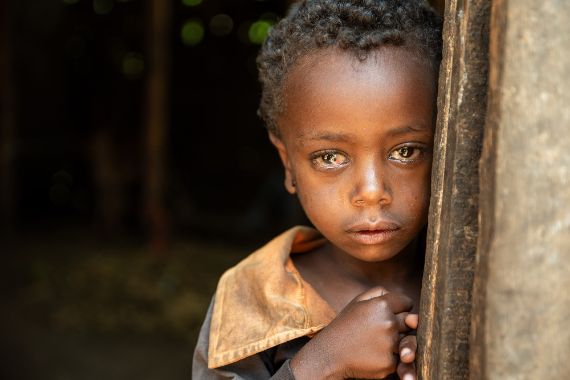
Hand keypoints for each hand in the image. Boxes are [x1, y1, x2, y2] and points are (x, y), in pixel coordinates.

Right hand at [290, 286, 413, 379]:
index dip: (399, 308)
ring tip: (374, 341)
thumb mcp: (357, 302)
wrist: (329, 355)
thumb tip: (407, 302)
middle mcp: (388, 324)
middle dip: (399, 324)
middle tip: (377, 328)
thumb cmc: (345, 326)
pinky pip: (399, 358)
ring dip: (396, 341)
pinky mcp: (389, 364)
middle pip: (410, 322)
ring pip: (406, 340)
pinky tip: (372, 354)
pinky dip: (389, 357)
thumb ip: (381, 292)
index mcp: (381, 305)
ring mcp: (390, 345)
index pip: (407, 303)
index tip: (386, 313)